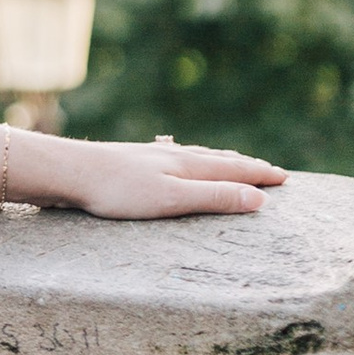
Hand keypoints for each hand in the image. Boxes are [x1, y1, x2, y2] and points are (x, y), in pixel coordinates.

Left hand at [40, 135, 286, 218]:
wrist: (67, 170)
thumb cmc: (118, 189)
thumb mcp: (172, 199)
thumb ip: (214, 197)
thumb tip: (260, 198)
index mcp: (188, 165)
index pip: (234, 168)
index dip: (260, 174)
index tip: (286, 177)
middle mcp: (173, 155)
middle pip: (218, 158)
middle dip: (246, 165)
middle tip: (269, 169)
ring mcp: (150, 156)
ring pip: (195, 156)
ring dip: (219, 160)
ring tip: (230, 159)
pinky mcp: (130, 161)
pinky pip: (172, 159)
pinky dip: (189, 160)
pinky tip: (175, 159)